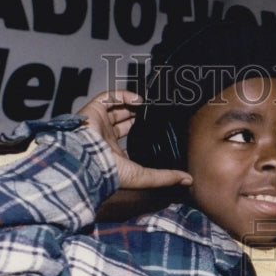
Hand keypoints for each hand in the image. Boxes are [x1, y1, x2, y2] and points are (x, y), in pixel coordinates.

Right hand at [76, 90, 192, 189]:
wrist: (87, 159)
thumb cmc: (109, 171)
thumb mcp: (144, 177)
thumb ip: (166, 177)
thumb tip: (188, 180)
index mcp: (113, 153)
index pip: (128, 141)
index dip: (141, 134)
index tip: (156, 132)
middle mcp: (105, 138)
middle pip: (122, 121)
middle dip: (137, 116)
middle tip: (151, 114)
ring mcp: (98, 123)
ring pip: (116, 108)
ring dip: (132, 106)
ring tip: (146, 105)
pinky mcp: (93, 110)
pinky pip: (108, 97)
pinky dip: (122, 96)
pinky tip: (137, 100)